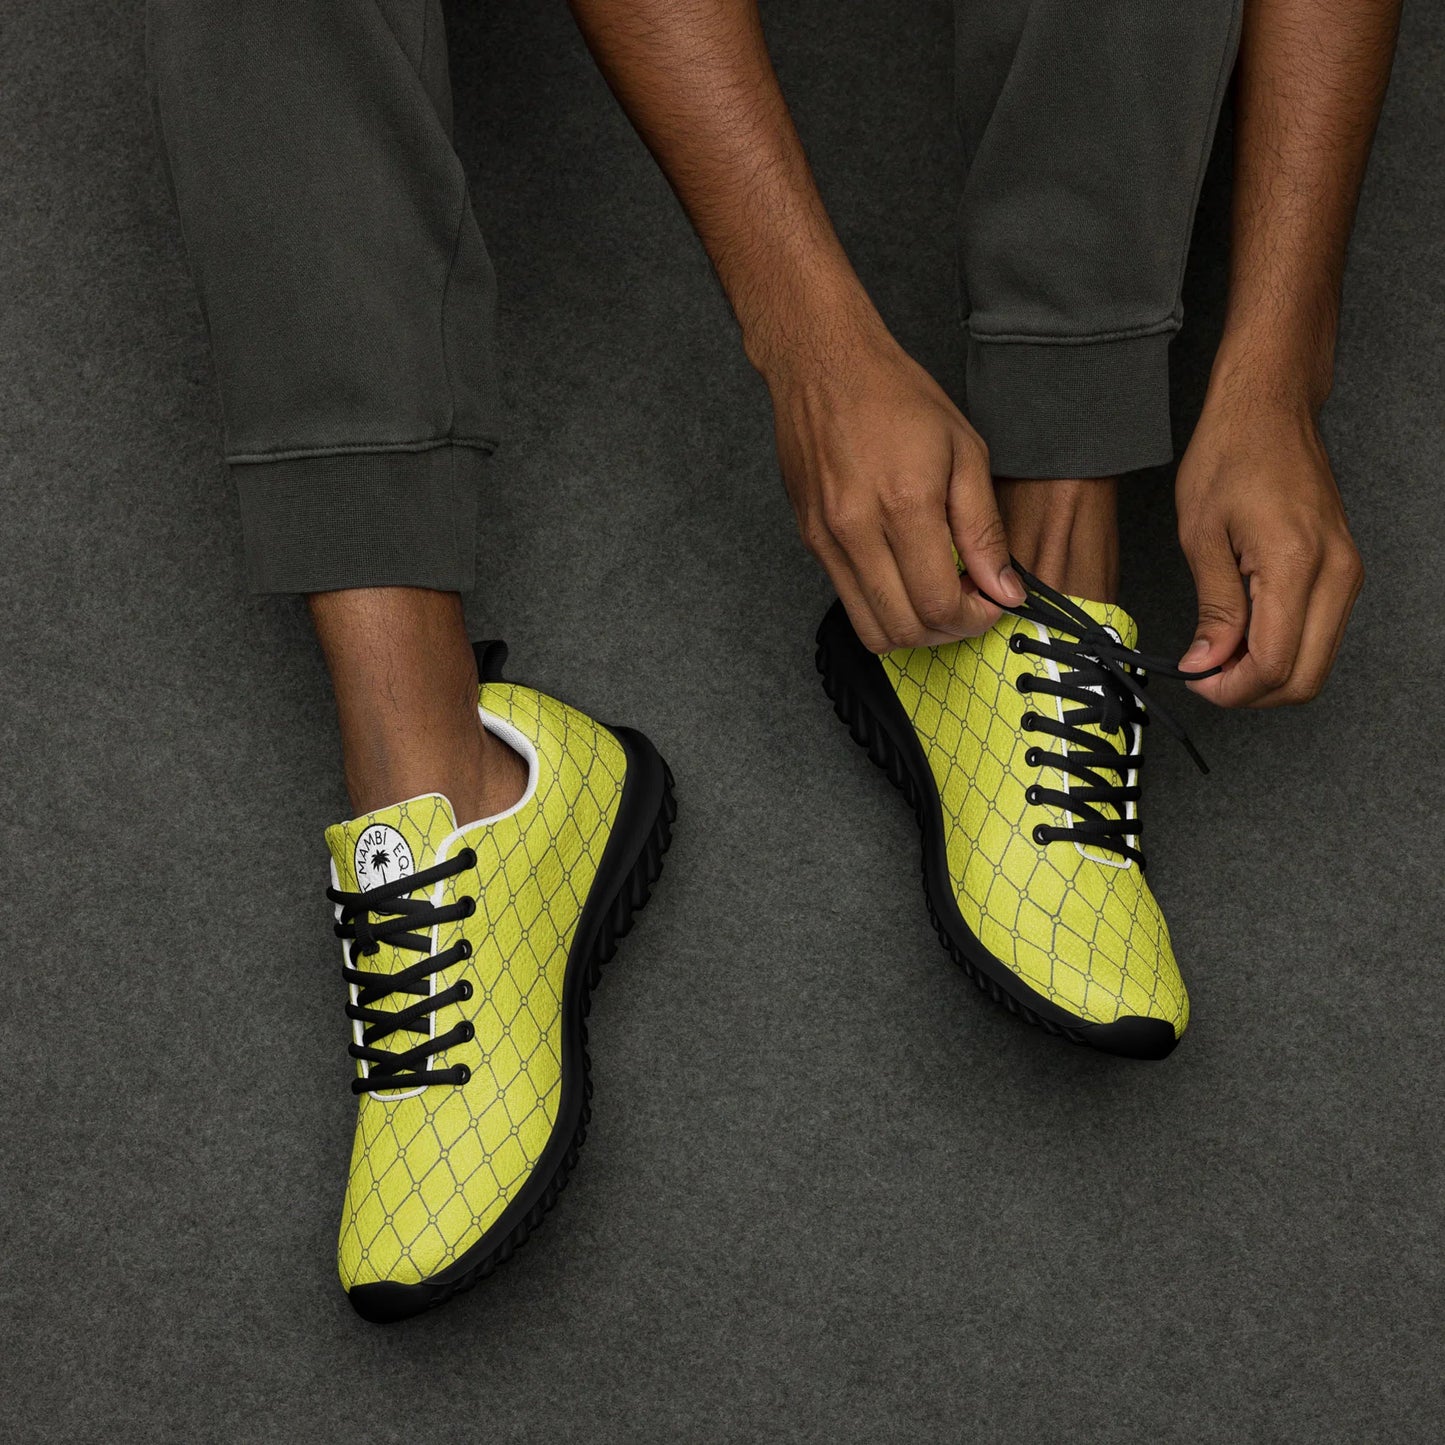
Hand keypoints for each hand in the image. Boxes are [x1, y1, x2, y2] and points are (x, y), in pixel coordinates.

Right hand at [759, 307, 1024, 652]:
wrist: (822, 364)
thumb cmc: (896, 396)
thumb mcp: (964, 451)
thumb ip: (984, 529)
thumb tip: (1004, 590)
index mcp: (904, 505)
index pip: (940, 603)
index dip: (975, 617)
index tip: (992, 600)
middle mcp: (857, 530)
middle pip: (905, 629)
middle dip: (947, 630)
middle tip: (969, 602)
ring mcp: (826, 540)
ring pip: (871, 629)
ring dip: (912, 629)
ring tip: (935, 595)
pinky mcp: (810, 540)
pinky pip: (848, 600)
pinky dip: (882, 606)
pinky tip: (904, 575)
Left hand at [1175, 385, 1363, 707]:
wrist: (1270, 408)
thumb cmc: (1231, 454)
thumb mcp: (1201, 536)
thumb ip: (1214, 608)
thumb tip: (1207, 662)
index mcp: (1297, 565)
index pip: (1275, 664)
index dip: (1231, 688)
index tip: (1194, 679)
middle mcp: (1336, 574)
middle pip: (1306, 678)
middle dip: (1251, 691)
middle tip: (1205, 674)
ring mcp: (1347, 572)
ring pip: (1317, 662)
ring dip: (1267, 673)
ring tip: (1218, 652)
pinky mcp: (1343, 569)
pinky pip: (1320, 632)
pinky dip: (1283, 647)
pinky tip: (1244, 633)